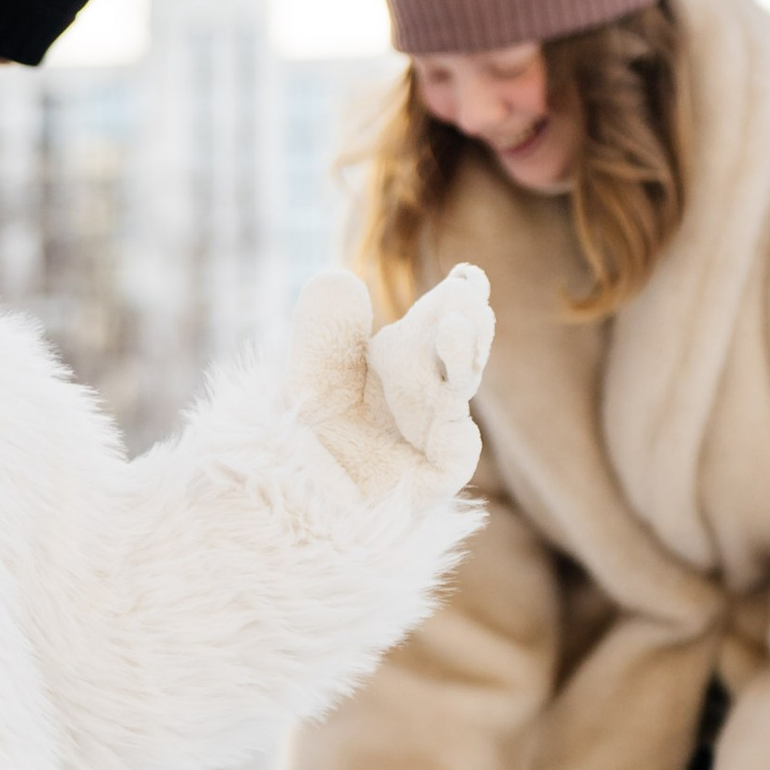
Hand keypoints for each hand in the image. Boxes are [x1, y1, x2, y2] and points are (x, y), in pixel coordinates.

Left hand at [289, 265, 492, 498]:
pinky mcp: (440, 472)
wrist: (300, 496)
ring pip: (459, 388)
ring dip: (463, 355)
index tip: (468, 273)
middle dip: (466, 318)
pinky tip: (456, 398)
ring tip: (458, 321)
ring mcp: (439, 429)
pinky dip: (456, 426)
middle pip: (458, 347)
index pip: (439, 317)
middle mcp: (430, 386)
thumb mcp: (311, 373)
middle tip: (470, 288)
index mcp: (408, 354)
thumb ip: (325, 330)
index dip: (456, 295)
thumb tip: (337, 278)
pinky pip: (456, 448)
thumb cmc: (312, 429)